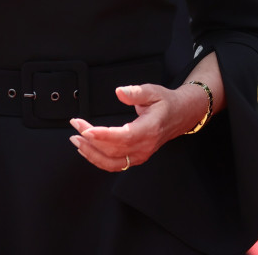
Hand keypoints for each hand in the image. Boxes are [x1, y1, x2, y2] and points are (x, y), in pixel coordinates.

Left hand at [69, 81, 211, 171]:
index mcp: (149, 129)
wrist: (180, 115)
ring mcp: (140, 155)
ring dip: (91, 153)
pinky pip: (114, 165)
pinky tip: (88, 150)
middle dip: (90, 139)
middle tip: (77, 126)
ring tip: (77, 140)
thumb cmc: (166, 103)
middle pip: (113, 150)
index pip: (123, 137)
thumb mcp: (153, 91)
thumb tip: (120, 92)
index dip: (103, 135)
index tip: (86, 129)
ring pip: (111, 162)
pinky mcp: (136, 158)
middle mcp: (144, 146)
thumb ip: (135, 92)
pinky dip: (98, 160)